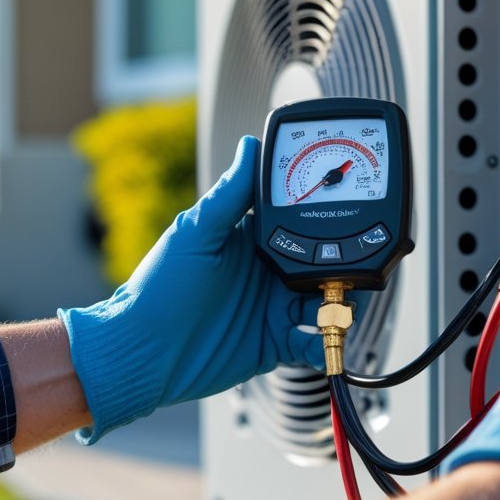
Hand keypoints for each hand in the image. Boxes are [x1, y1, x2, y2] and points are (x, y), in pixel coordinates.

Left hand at [58, 136, 322, 442]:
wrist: (144, 354)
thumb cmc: (158, 290)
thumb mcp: (195, 236)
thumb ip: (228, 196)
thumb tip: (249, 145)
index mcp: (249, 239)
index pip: (295, 218)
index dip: (320, 213)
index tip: (343, 206)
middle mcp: (266, 271)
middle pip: (319, 260)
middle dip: (341, 262)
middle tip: (355, 263)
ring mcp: (272, 307)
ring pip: (322, 299)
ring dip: (339, 300)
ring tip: (342, 303)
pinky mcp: (275, 342)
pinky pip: (311, 340)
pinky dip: (326, 340)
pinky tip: (328, 336)